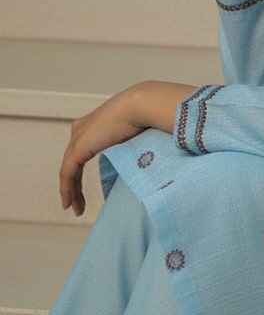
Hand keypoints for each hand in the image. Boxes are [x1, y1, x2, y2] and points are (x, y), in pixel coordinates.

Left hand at [59, 82, 147, 216]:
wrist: (141, 105)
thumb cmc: (146, 115)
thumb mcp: (136, 130)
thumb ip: (132, 143)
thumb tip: (145, 159)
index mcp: (95, 123)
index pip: (82, 150)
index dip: (81, 168)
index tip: (85, 185)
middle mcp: (82, 128)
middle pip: (73, 161)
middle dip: (74, 183)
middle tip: (78, 203)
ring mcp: (79, 138)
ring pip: (69, 170)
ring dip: (71, 191)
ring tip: (76, 209)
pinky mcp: (78, 148)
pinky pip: (67, 173)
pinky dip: (67, 189)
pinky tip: (69, 203)